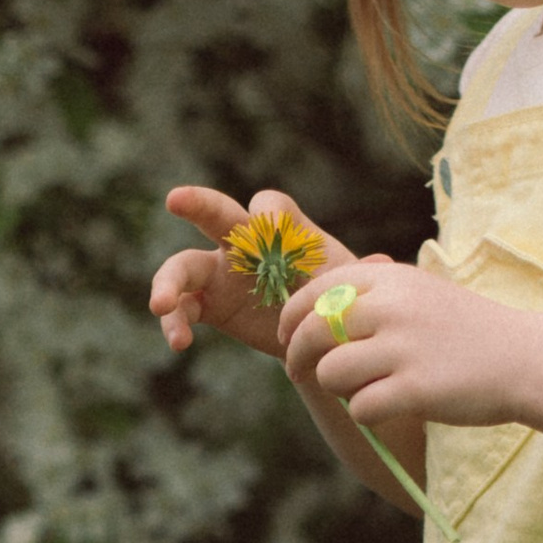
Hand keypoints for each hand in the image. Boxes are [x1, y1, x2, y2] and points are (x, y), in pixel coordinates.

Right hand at [149, 183, 358, 361]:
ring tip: (161, 306)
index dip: (270, 218)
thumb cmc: (338, 298)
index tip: (273, 233)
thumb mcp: (353, 287)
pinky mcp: (208, 306)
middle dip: (197, 204)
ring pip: (183, 265)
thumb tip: (381, 260)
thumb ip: (362, 273)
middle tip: (176, 199)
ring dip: (169, 282)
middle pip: (216, 216)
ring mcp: (220, 274)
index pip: (269, 207)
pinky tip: (179, 343)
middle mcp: (244, 244)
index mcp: (282, 230)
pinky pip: (182, 309)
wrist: (321, 336)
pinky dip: (175, 323)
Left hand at [283, 253, 532, 433]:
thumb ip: (372, 297)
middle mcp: (391, 307)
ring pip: (331, 373)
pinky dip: (366, 414)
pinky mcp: (415, 389)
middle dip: (298, 358)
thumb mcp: (421, 293)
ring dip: (338, 388)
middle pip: (312, 333)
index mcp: (389, 280)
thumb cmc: (467, 331)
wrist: (524, 359)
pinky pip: (360, 408)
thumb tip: (312, 314)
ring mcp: (403, 348)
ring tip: (364, 389)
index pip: (315, 292)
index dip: (291, 318)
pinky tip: (388, 408)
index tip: (287, 338)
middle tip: (299, 374)